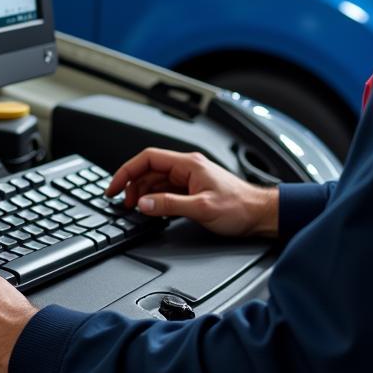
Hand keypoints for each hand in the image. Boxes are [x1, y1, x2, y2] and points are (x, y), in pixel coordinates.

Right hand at [106, 148, 278, 237]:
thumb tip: (144, 203)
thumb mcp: (201, 208)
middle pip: (149, 169)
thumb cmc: (239, 207)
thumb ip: (169, 204)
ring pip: (156, 180)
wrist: (259, 214)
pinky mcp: (192, 190)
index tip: (114, 187)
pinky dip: (154, 199)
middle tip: (121, 202)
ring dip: (142, 193)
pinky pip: (166, 190)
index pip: (148, 158)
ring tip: (134, 208)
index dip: (127, 171)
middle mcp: (187, 167)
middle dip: (131, 184)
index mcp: (188, 164)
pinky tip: (151, 210)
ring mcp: (189, 178)